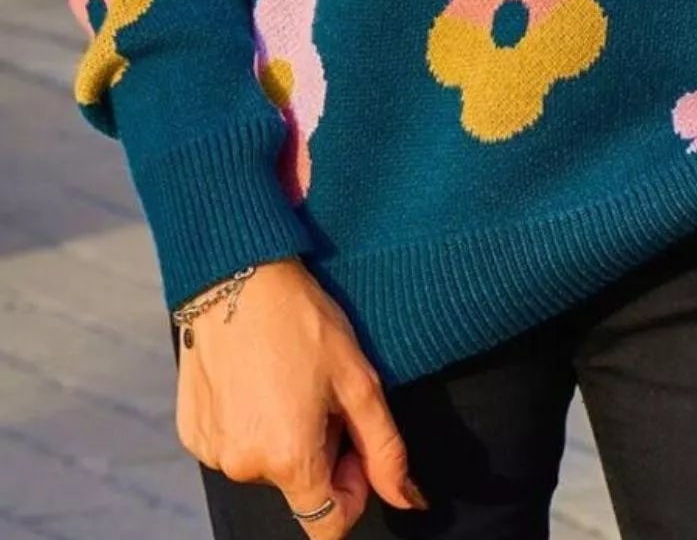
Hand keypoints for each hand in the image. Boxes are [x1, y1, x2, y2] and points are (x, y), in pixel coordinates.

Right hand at [174, 256, 426, 535]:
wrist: (238, 277)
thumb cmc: (303, 322)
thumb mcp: (359, 380)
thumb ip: (385, 449)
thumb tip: (408, 500)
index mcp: (289, 459)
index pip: (328, 524)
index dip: (352, 492)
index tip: (352, 444)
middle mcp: (244, 466)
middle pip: (298, 485)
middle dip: (319, 450)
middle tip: (321, 392)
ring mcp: (213, 451)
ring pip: (265, 463)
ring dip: (284, 436)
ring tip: (288, 379)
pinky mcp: (192, 431)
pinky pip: (233, 444)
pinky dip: (251, 423)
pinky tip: (257, 379)